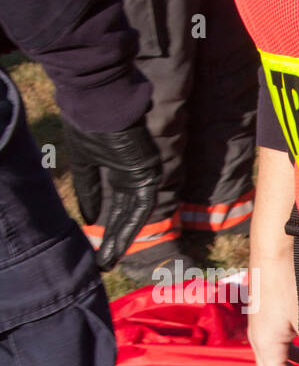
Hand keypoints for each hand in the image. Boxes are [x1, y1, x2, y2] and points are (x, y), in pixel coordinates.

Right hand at [63, 119, 161, 269]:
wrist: (103, 104)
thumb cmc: (91, 123)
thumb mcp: (84, 158)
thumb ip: (87, 186)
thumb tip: (89, 215)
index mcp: (116, 168)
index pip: (109, 200)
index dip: (101, 218)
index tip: (94, 236)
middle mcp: (130, 175)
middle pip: (122, 213)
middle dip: (112, 238)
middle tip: (104, 261)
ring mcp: (141, 177)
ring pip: (130, 216)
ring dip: (118, 240)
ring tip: (107, 261)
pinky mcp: (147, 178)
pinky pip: (138, 210)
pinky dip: (127, 228)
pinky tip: (117, 245)